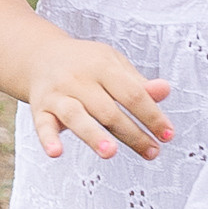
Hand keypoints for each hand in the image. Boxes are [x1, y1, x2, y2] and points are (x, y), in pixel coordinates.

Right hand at [26, 33, 173, 164]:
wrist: (41, 56)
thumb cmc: (86, 64)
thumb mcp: (114, 65)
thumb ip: (138, 83)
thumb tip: (164, 91)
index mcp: (102, 66)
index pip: (132, 93)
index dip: (152, 115)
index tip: (167, 134)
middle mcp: (79, 79)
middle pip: (108, 110)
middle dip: (131, 134)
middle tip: (152, 152)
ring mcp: (58, 94)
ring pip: (76, 116)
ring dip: (93, 135)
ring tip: (110, 152)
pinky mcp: (41, 109)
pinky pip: (43, 125)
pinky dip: (48, 139)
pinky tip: (56, 152)